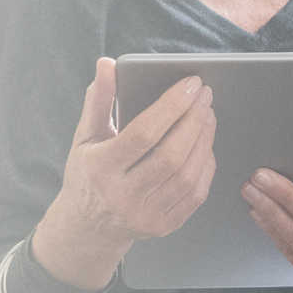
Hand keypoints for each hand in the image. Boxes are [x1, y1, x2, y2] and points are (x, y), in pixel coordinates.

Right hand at [31, 57, 216, 289]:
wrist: (87, 228)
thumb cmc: (87, 174)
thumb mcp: (84, 137)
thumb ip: (99, 100)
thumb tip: (107, 64)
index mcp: (100, 169)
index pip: (143, 134)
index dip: (171, 106)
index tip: (191, 84)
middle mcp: (123, 196)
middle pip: (171, 156)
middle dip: (194, 120)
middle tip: (205, 95)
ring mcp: (145, 215)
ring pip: (187, 175)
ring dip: (204, 140)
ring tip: (208, 114)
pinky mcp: (163, 226)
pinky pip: (195, 194)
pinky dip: (206, 165)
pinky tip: (206, 144)